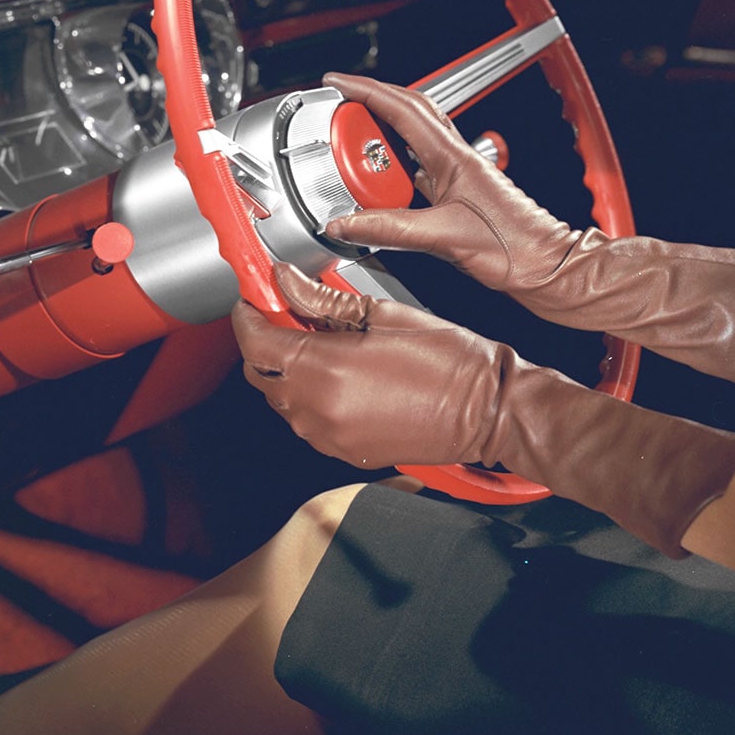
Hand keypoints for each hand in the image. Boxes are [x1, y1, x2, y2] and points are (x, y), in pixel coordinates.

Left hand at [232, 263, 513, 470]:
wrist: (486, 410)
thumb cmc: (448, 361)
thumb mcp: (381, 314)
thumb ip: (323, 300)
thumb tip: (287, 282)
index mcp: (324, 370)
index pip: (255, 342)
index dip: (248, 316)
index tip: (254, 300)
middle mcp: (318, 410)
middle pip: (260, 374)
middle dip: (265, 342)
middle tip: (289, 315)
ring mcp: (329, 437)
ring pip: (281, 401)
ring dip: (287, 371)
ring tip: (321, 344)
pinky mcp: (344, 452)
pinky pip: (307, 422)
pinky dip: (309, 397)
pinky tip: (338, 376)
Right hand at [323, 72, 577, 299]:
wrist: (546, 267)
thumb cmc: (516, 248)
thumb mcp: (444, 237)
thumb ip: (389, 229)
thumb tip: (346, 224)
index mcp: (455, 158)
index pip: (403, 109)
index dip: (365, 91)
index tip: (336, 84)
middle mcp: (457, 159)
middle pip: (408, 112)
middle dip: (370, 103)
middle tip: (337, 112)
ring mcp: (459, 174)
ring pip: (413, 137)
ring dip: (381, 134)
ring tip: (352, 146)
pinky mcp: (458, 193)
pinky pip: (418, 167)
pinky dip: (394, 167)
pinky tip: (382, 184)